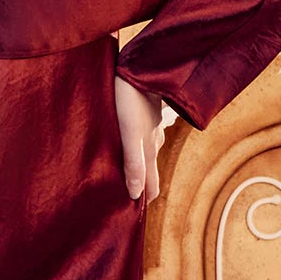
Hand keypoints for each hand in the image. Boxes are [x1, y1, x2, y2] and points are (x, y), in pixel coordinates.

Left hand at [114, 73, 166, 202]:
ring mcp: (151, 125)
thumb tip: (135, 195)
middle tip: (127, 196)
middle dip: (141, 184)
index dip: (144, 198)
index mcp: (149, 150)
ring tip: (128, 172)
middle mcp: (153, 139)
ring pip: (148, 149)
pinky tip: (131, 138)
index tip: (133, 214)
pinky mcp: (145, 110)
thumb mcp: (130, 134)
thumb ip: (134, 163)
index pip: (151, 184)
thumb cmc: (131, 99)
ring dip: (140, 163)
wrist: (142, 65)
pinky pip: (144, 132)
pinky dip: (138, 143)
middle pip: (149, 168)